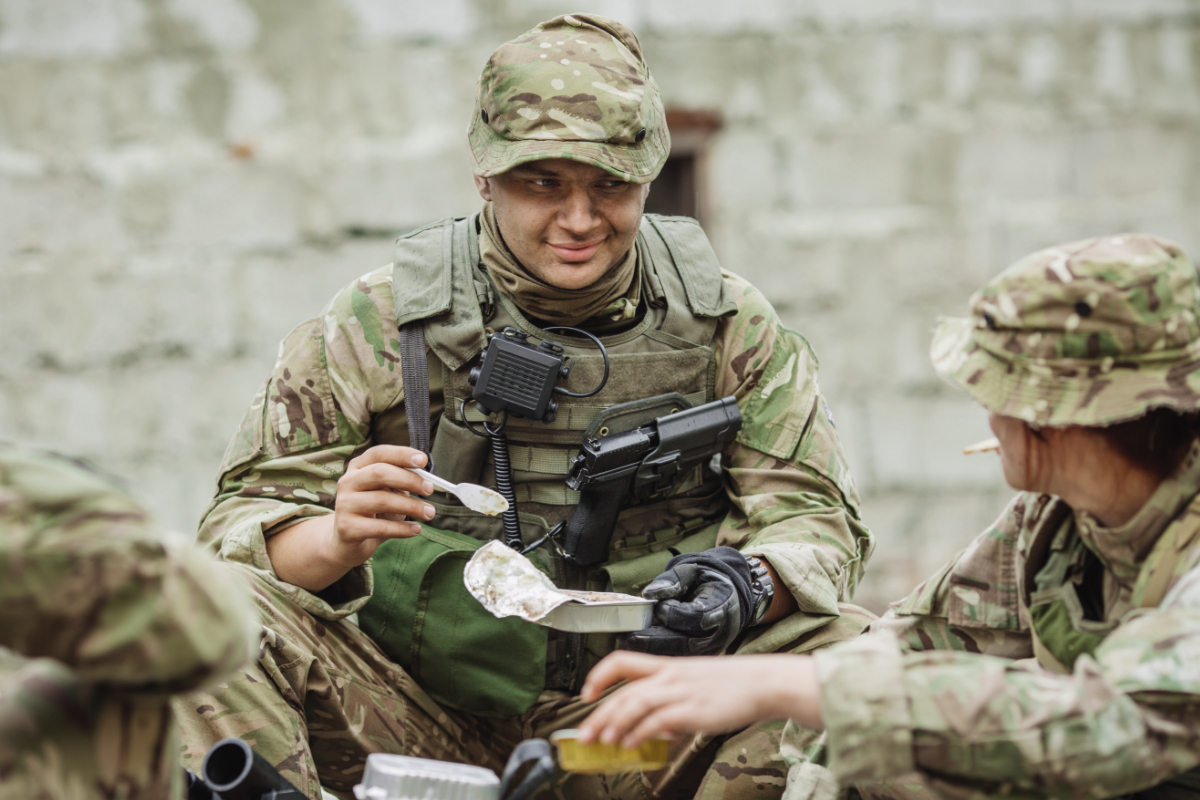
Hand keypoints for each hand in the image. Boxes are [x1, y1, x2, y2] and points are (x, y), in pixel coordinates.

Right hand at [325, 445, 435, 567]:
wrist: (347, 541)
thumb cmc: (374, 512)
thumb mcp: (387, 492)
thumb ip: (401, 482)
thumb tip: (426, 481)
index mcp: (358, 467)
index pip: (379, 453)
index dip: (401, 454)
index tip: (423, 461)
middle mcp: (347, 482)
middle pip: (380, 473)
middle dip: (409, 480)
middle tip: (429, 489)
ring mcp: (344, 505)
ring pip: (382, 500)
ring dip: (411, 506)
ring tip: (429, 513)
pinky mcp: (346, 528)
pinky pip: (380, 527)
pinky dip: (402, 529)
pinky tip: (416, 530)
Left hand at [578, 651, 822, 747]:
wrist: (761, 682)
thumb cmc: (731, 685)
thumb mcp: (695, 686)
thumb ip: (672, 706)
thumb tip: (657, 731)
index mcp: (667, 666)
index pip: (622, 661)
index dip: (600, 676)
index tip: (586, 693)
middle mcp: (669, 676)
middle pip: (624, 691)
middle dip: (599, 713)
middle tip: (583, 734)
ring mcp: (681, 691)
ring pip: (636, 702)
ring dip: (615, 723)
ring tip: (603, 740)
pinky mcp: (692, 709)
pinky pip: (658, 720)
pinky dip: (640, 733)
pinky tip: (631, 744)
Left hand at [625, 547, 753, 655]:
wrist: (726, 595)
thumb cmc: (706, 580)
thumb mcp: (692, 571)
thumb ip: (672, 580)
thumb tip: (649, 593)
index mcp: (722, 604)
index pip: (697, 617)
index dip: (674, 614)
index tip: (657, 606)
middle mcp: (720, 631)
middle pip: (689, 643)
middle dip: (658, 641)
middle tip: (631, 637)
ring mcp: (713, 647)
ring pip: (682, 655)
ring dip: (655, 650)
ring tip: (631, 642)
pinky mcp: (702, 656)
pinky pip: (680, 658)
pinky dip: (660, 654)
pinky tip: (642, 646)